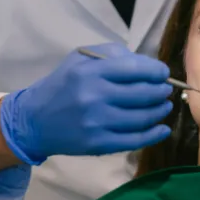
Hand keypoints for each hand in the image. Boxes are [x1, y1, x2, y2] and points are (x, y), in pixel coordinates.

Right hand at [0, 43, 173, 164]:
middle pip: (144, 94)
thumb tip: (147, 65)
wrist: (34, 121)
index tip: (163, 73)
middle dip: (161, 91)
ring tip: (163, 106)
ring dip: (160, 111)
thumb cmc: (61, 85)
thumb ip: (112, 55)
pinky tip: (162, 129)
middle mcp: (95, 97)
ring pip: (143, 117)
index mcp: (91, 72)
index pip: (136, 69)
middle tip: (165, 90)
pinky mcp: (98, 144)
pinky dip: (154, 134)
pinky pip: (135, 140)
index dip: (157, 71)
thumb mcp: (79, 59)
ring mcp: (97, 123)